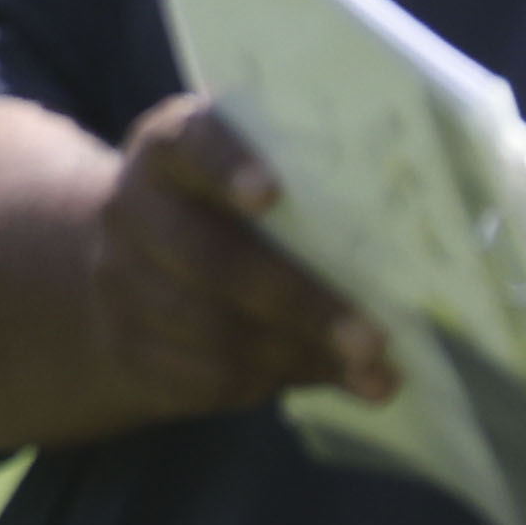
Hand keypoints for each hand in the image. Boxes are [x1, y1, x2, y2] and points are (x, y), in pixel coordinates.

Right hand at [86, 91, 394, 419]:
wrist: (128, 270)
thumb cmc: (224, 214)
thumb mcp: (251, 184)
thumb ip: (310, 204)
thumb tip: (407, 272)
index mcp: (169, 149)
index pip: (192, 143)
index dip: (228, 166)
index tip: (272, 194)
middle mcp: (132, 210)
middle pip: (211, 258)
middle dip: (299, 302)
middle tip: (372, 338)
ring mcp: (118, 283)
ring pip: (213, 330)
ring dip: (298, 354)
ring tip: (368, 368)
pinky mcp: (126, 348)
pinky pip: (203, 377)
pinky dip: (270, 380)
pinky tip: (317, 374)